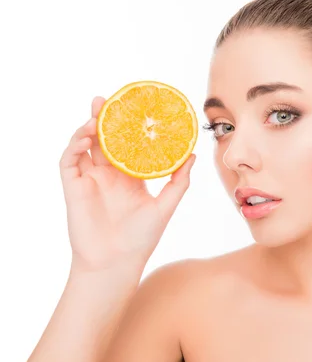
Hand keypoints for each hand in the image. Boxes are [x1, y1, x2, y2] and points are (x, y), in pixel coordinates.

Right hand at [59, 96, 195, 272]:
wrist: (117, 263)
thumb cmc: (141, 238)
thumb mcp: (165, 205)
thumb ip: (179, 181)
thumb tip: (193, 155)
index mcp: (130, 177)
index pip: (128, 144)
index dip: (128, 126)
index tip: (135, 108)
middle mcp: (109, 175)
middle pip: (104, 139)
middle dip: (104, 118)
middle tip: (107, 99)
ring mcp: (90, 180)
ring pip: (84, 145)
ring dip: (88, 127)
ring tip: (97, 113)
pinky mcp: (74, 188)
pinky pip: (69, 161)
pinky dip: (74, 145)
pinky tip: (85, 136)